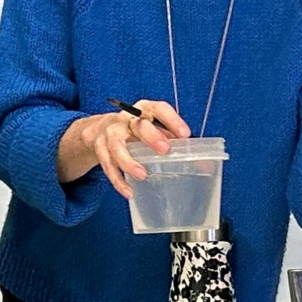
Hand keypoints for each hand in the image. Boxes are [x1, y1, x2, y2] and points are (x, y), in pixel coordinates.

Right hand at [56, 99, 191, 198]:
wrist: (97, 130)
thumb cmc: (134, 131)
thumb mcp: (153, 130)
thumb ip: (173, 141)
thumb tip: (204, 164)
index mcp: (144, 110)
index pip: (159, 109)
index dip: (172, 120)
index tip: (185, 134)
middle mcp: (125, 119)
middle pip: (138, 125)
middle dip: (151, 136)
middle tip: (165, 150)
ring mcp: (110, 133)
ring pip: (117, 147)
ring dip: (129, 162)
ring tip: (142, 175)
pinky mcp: (100, 148)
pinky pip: (108, 165)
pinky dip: (118, 180)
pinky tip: (129, 192)